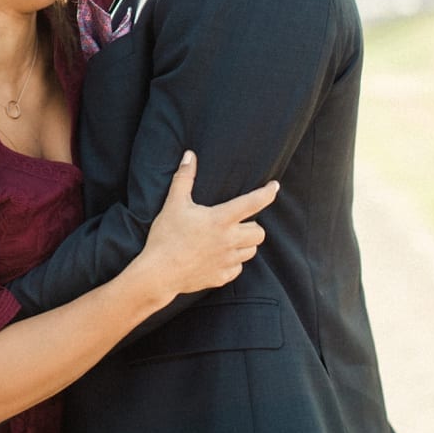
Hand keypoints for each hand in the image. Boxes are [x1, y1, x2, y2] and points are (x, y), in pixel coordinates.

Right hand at [140, 152, 277, 296]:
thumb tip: (190, 155)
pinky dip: (233, 262)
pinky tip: (219, 257)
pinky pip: (238, 268)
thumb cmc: (166, 236)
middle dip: (252, 225)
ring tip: (229, 239)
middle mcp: (229, 241)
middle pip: (259, 232)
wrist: (159, 273)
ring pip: (251, 251)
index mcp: (220, 220)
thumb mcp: (173, 203)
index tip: (275, 187)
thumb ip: (184, 178)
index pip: (253, 203)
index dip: (267, 193)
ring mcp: (227, 261)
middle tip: (237, 222)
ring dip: (245, 244)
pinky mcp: (222, 277)